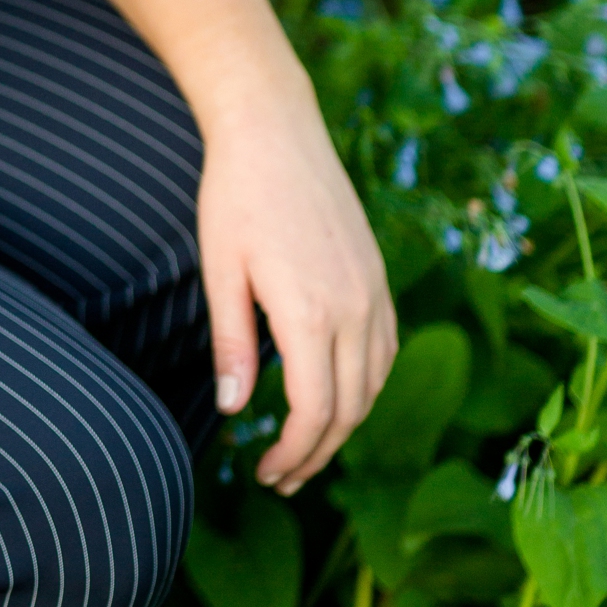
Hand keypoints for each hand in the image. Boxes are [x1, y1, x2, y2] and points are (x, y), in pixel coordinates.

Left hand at [196, 90, 396, 493]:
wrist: (275, 130)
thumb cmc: (236, 197)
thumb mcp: (221, 272)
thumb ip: (230, 345)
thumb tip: (234, 411)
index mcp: (310, 314)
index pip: (315, 412)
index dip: (293, 454)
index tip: (265, 473)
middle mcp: (355, 309)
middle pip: (350, 409)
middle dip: (317, 452)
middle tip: (280, 476)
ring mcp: (374, 292)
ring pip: (375, 384)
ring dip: (345, 424)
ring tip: (306, 447)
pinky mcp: (379, 277)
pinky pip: (385, 349)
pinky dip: (366, 384)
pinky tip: (338, 394)